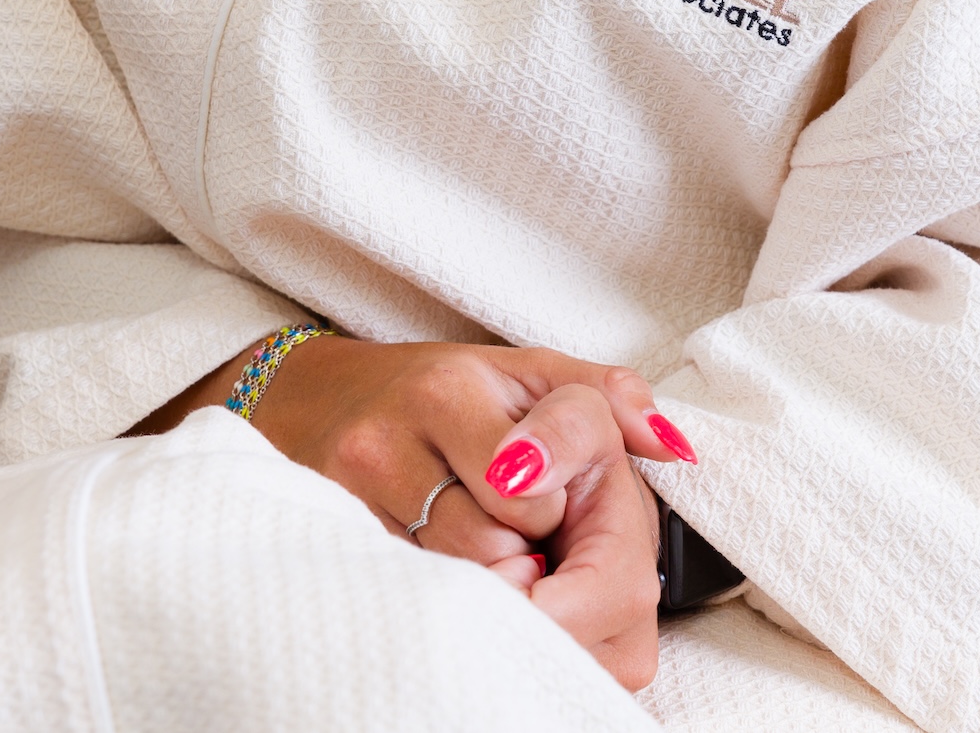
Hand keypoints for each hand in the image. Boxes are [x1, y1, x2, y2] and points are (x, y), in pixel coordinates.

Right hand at [132, 337, 695, 689]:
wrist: (305, 407)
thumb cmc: (438, 397)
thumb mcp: (525, 373)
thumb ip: (607, 398)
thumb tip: (674, 447)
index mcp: (453, 389)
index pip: (539, 482)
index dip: (562, 514)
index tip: (553, 512)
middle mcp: (392, 439)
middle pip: (508, 549)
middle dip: (541, 557)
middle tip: (531, 539)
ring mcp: (351, 502)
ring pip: (467, 584)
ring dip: (498, 583)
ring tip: (489, 551)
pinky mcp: (330, 544)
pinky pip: (423, 605)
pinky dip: (457, 606)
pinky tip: (459, 580)